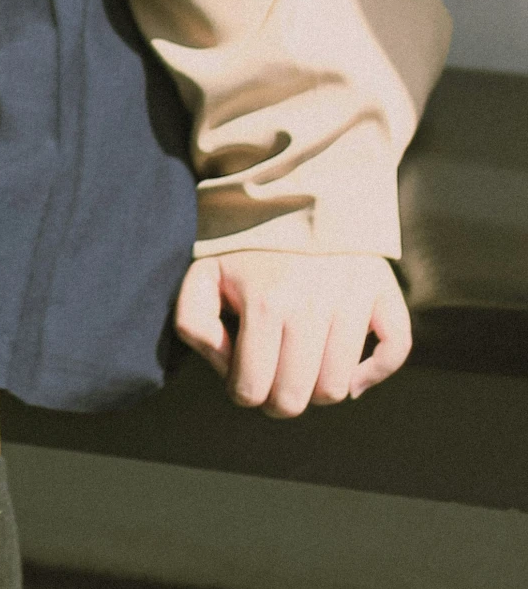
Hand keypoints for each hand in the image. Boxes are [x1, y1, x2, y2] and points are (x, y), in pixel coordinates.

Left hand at [173, 251, 411, 416]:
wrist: (295, 190)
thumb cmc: (245, 242)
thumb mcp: (203, 273)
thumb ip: (194, 324)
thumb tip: (230, 367)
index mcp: (265, 304)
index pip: (253, 390)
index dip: (243, 392)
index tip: (243, 373)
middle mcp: (312, 306)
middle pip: (296, 397)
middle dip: (277, 399)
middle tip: (272, 375)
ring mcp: (352, 299)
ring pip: (337, 387)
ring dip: (317, 388)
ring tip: (302, 364)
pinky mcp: (381, 291)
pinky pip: (394, 351)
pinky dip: (373, 372)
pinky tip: (351, 372)